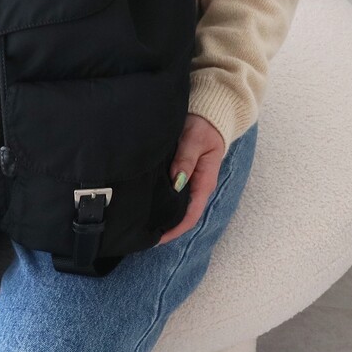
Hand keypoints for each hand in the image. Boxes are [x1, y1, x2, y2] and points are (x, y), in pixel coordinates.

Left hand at [156, 113, 225, 244]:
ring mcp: (191, 182)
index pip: (191, 214)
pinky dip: (162, 202)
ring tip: (142, 224)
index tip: (158, 238)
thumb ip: (185, 159)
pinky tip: (148, 205)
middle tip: (143, 234)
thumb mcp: (194, 139)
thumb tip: (176, 182)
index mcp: (204, 182)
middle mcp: (198, 186)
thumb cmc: (203, 126)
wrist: (209, 114)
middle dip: (166, 227)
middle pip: (183, 215)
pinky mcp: (183, 175)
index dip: (176, 229)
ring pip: (177, 206)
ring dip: (164, 216)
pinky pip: (173, 194)